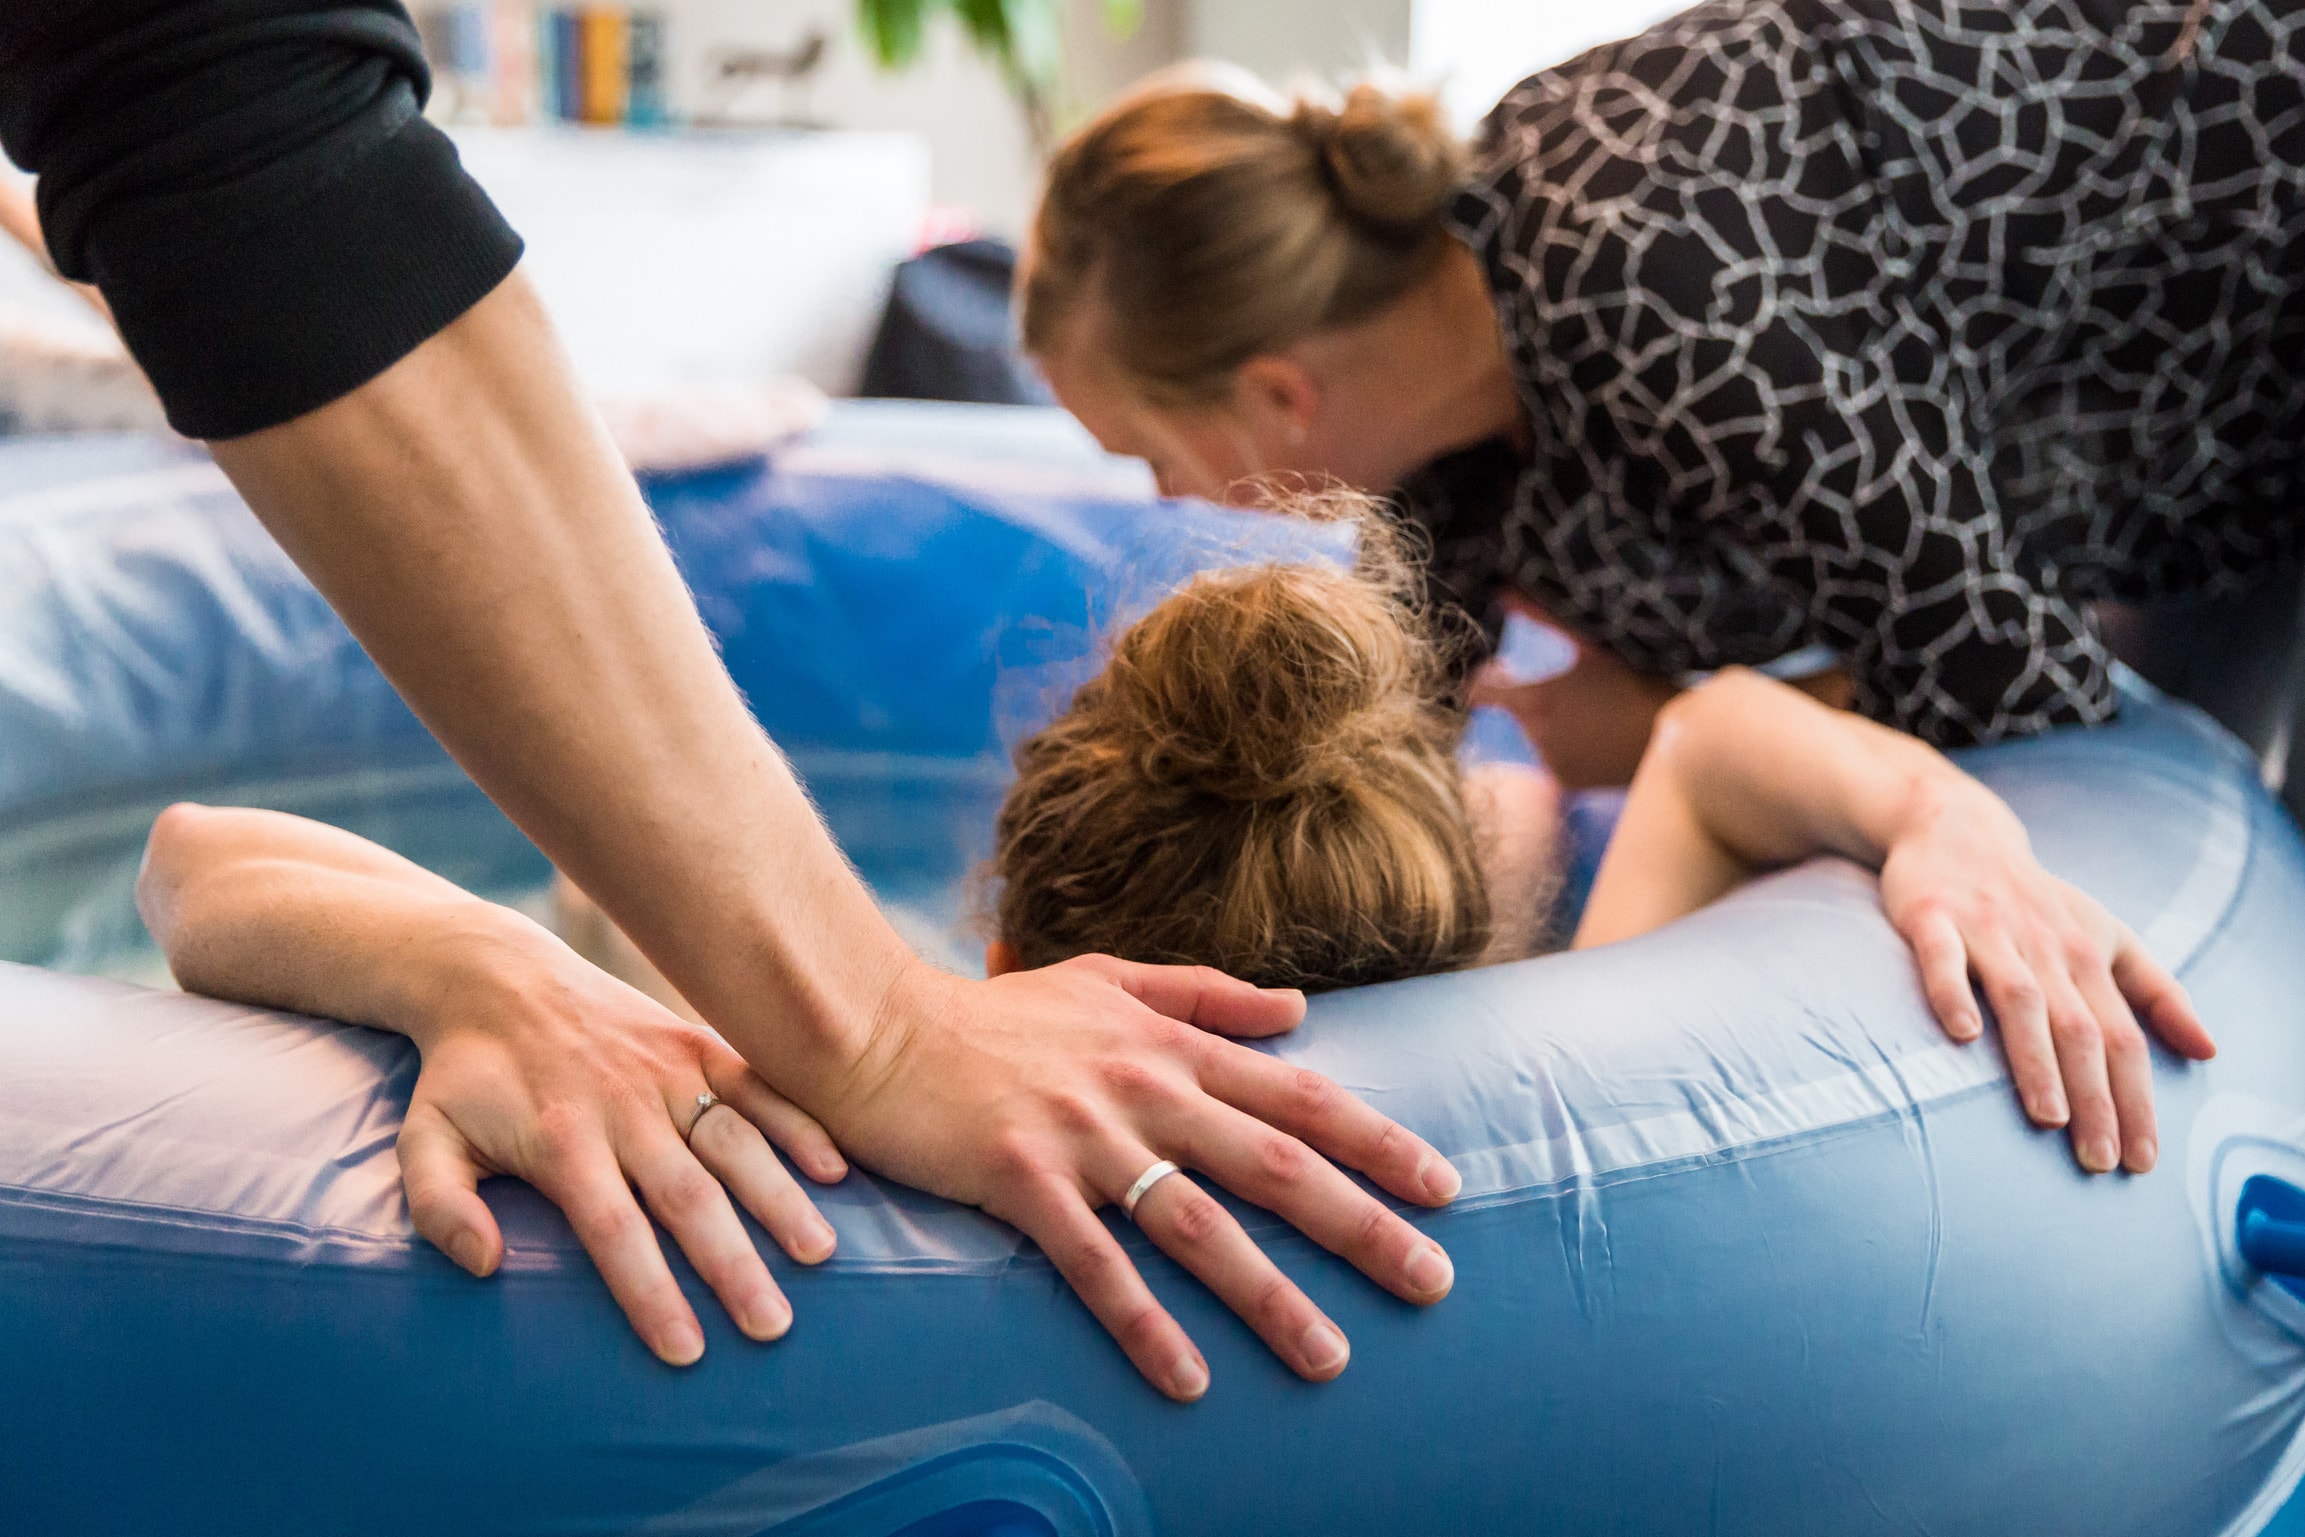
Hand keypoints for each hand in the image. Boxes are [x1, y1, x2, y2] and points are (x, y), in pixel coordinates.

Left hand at [395, 924, 849, 1363]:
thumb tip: (486, 1264)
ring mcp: (666, 1071)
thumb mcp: (422, 1140)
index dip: (652, 1291)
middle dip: (732, 1265)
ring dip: (778, 1198)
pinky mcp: (695, 1043)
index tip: (686, 1350)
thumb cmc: (464, 1078)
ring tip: (817, 1256)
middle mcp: (623, 1107)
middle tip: (770, 1326)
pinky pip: (756, 1084)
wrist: (497, 978)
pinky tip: (836, 1167)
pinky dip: (798, 1121)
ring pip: (734, 1142)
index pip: (614, 1229)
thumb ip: (439, 1206)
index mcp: (561, 1140)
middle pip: (688, 1196)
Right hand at [814, 956, 1461, 1400]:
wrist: (876, 1024)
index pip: (1297, 1096)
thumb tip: (1296, 1010)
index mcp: (1170, 1046)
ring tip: (1330, 1359)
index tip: (1443, 1186)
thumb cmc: (994, 1012)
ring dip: (1269, 1298)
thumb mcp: (1105, 979)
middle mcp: (1143, 1090)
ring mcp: (1084, 1137)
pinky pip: (1095, 1264)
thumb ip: (1202, 994)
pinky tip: (1187, 1379)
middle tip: (1433, 1282)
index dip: (1376, 1141)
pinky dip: (1143, 1323)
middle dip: (1361, 1227)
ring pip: (1198, 1227)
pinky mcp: (1021, 1180)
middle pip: (1275, 1165)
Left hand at [1474, 628, 1678, 789]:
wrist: (1675, 729)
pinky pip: (1555, 757)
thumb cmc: (1635, 677)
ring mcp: (1552, 760)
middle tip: (1569, 687)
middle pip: (1516, 712)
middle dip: (1531, 698)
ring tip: (1593, 710)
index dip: (1487, 679)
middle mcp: (1537, 734)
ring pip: (1537, 734)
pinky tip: (1598, 734)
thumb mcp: (1590, 644)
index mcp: (1535, 699)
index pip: (1480, 692)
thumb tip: (1504, 591)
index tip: (1503, 670)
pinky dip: (1568, 746)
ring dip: (1552, 723)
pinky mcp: (1568, 781)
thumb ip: (1541, 617)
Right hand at [1877, 783, 2215, 1173]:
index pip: (2124, 1038)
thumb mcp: (2107, 935)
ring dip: (2035, 1059)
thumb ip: (2158, 992)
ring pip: (2020, 1001)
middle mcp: (2045, 946)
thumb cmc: (2034, 898)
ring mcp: (1988, 931)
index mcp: (2089, 956)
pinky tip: (1961, 1034)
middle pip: (2079, 1029)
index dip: (2136, 1099)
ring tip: (2049, 1117)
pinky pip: (1943, 959)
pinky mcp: (1933, 918)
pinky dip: (1951, 992)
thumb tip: (2209, 1050)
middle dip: (2094, 1097)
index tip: (2141, 1159)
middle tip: (2099, 1159)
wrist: (1958, 829)